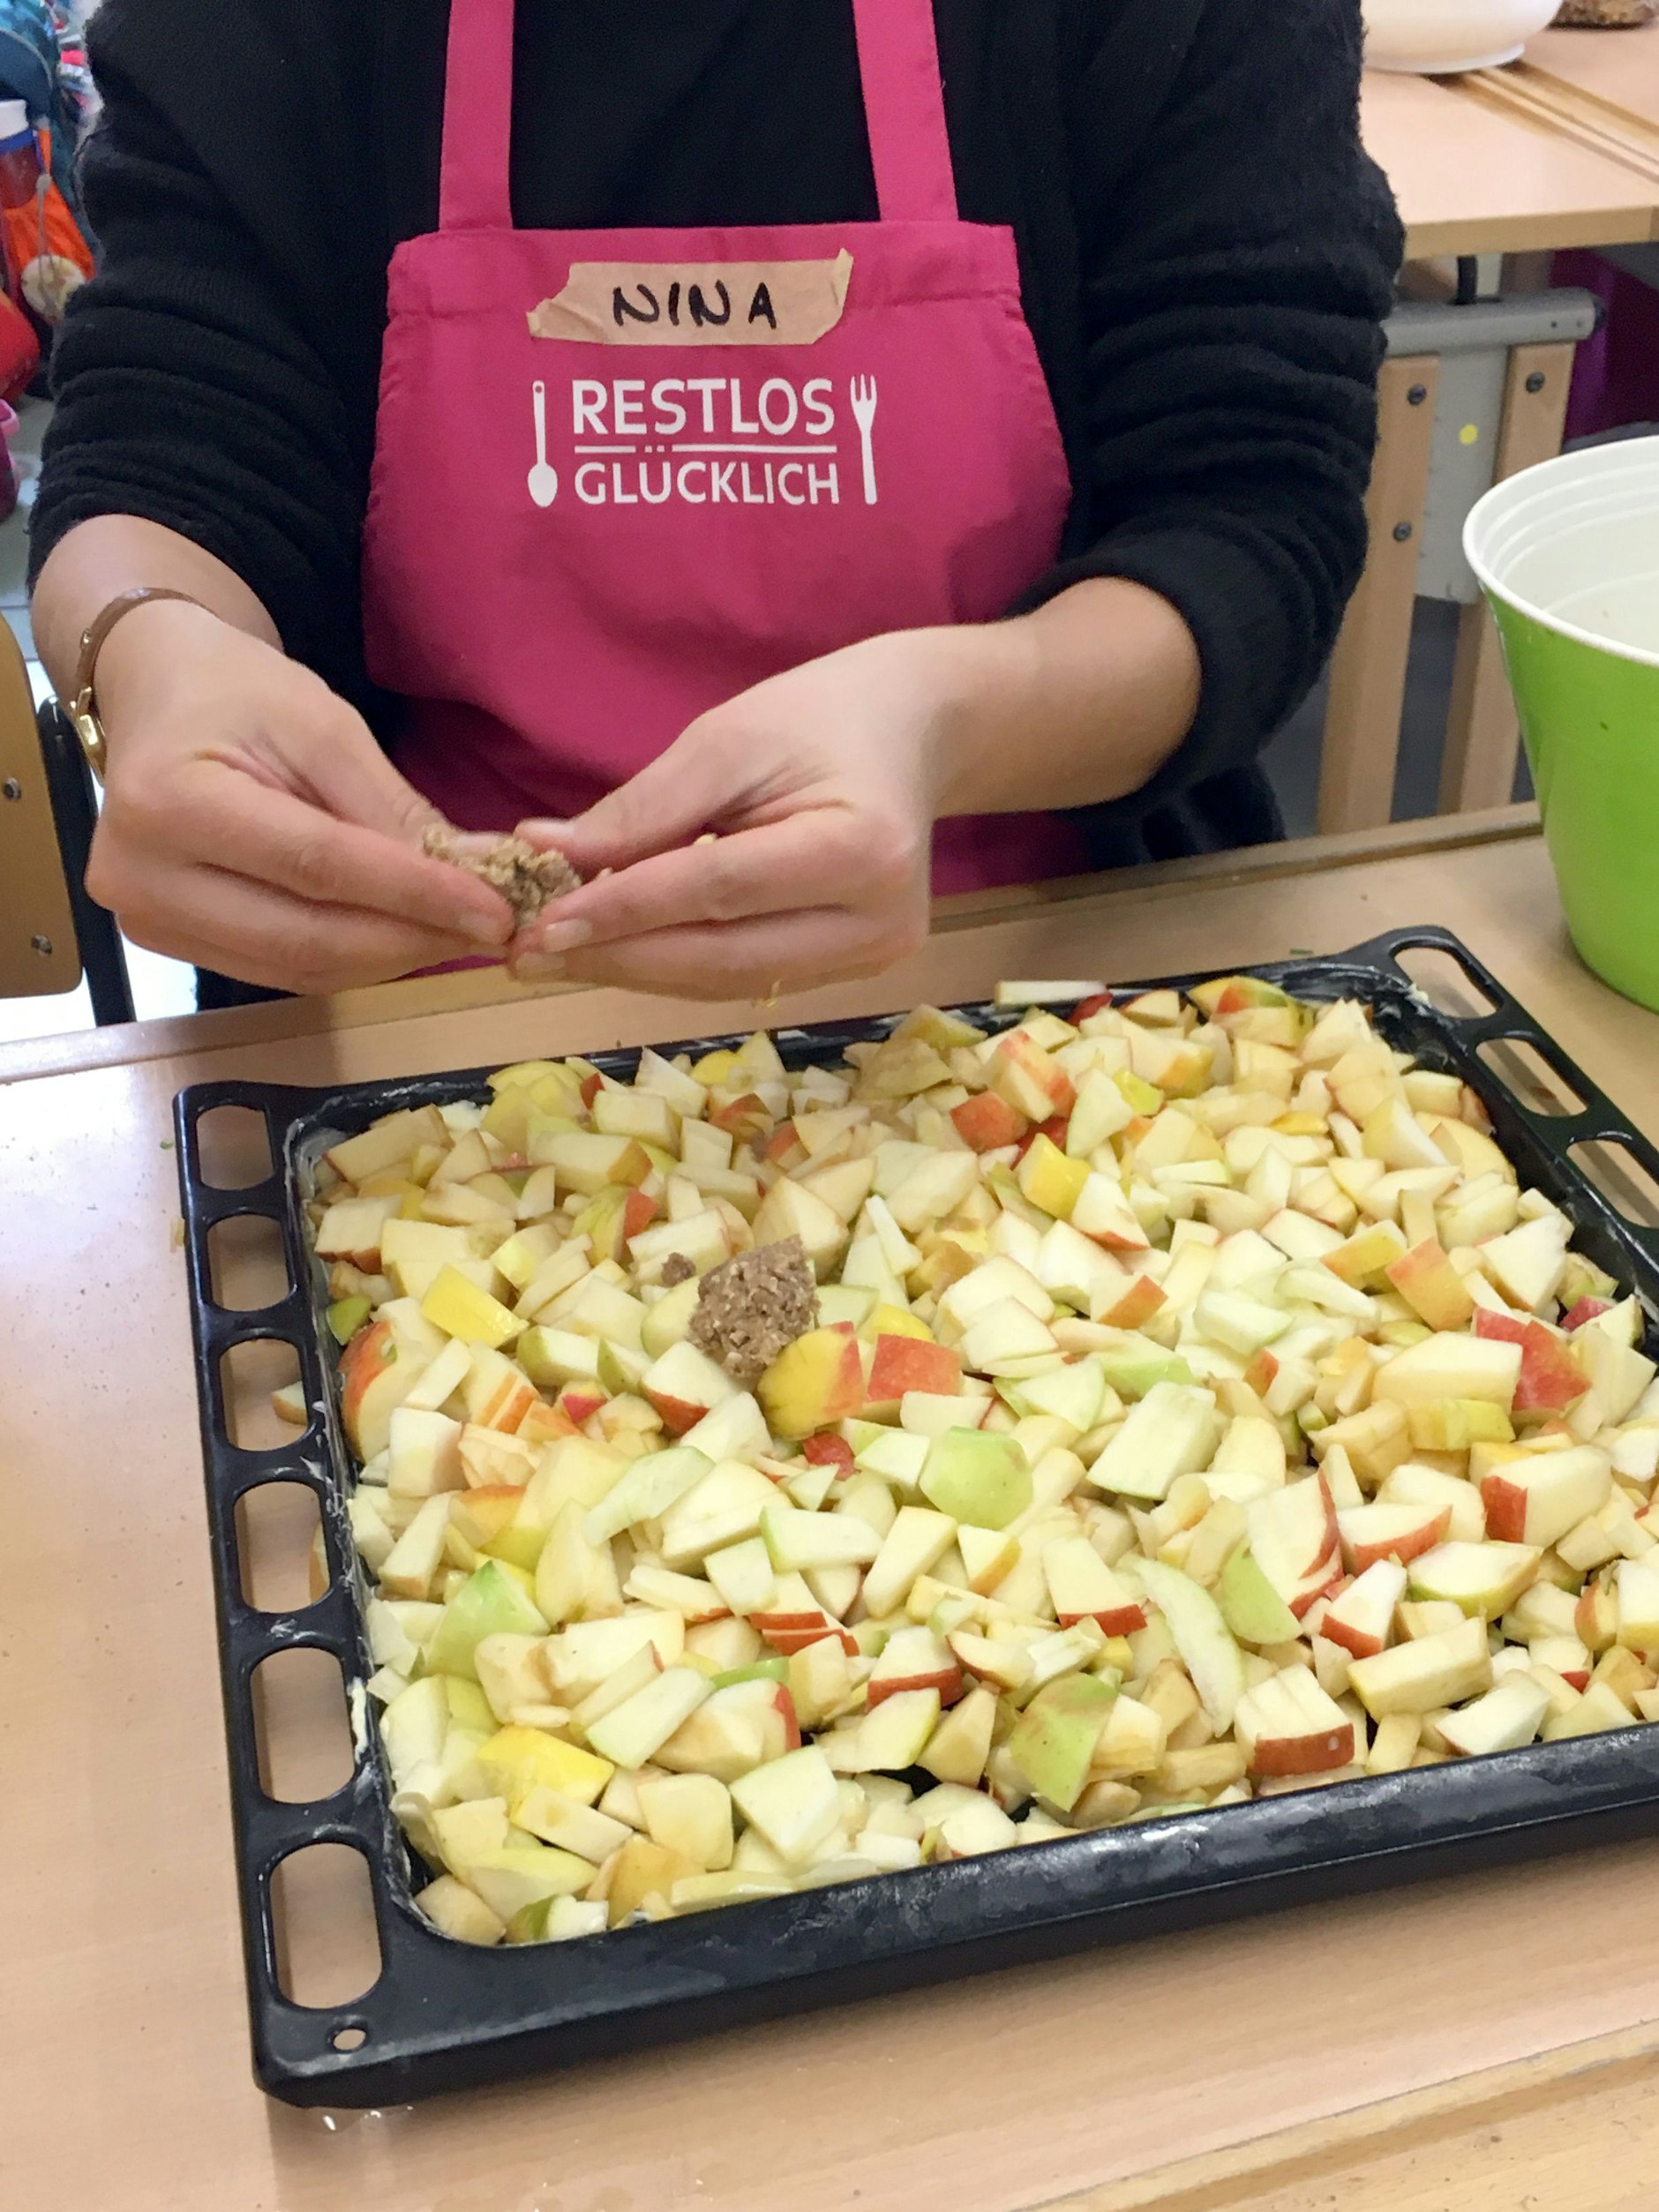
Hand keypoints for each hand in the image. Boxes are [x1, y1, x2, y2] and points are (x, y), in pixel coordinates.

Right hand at [85, 604, 515, 992]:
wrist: (158, 698)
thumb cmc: (236, 694)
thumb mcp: (322, 723)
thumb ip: (393, 808)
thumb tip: (478, 874)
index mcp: (171, 803)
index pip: (317, 866)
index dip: (416, 894)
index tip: (496, 910)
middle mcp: (140, 877)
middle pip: (306, 937)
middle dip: (412, 939)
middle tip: (489, 930)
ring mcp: (147, 921)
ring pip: (299, 968)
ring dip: (390, 958)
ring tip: (455, 931)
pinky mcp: (167, 944)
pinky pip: (280, 970)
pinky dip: (352, 959)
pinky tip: (401, 935)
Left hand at [506, 628, 982, 998]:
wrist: (912, 731)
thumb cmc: (820, 717)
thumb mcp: (729, 739)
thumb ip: (645, 807)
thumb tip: (546, 849)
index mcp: (858, 849)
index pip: (717, 891)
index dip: (623, 910)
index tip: (539, 923)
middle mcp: (877, 922)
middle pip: (721, 957)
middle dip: (616, 958)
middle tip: (523, 956)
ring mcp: (872, 956)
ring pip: (728, 982)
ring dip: (634, 972)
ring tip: (553, 958)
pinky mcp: (855, 969)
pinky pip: (745, 978)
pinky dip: (674, 967)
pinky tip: (614, 953)